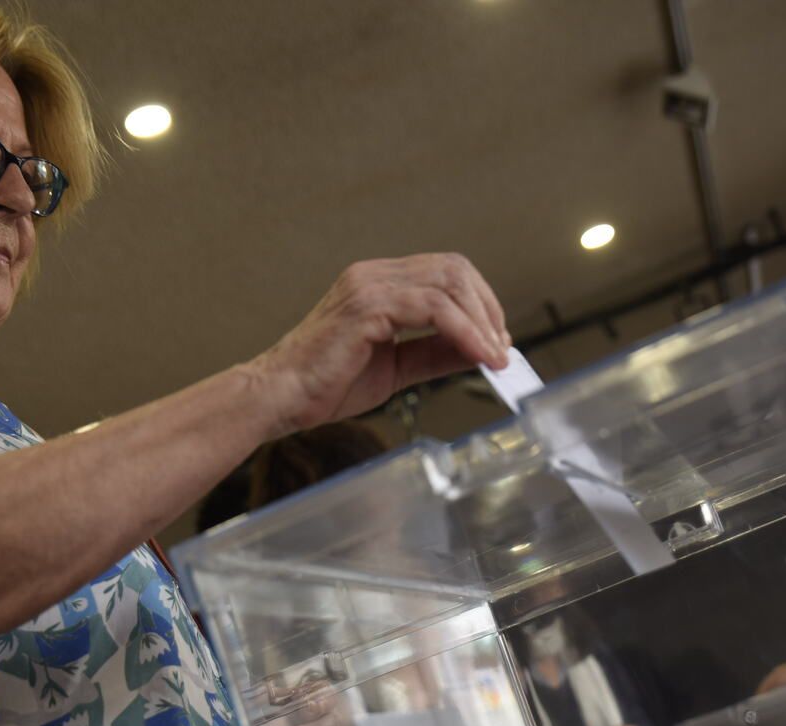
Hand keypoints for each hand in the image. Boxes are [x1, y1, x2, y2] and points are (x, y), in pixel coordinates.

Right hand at [256, 254, 508, 431]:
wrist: (283, 397)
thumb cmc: (328, 383)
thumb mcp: (398, 368)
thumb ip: (436, 354)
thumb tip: (481, 351)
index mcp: (380, 283)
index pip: (445, 273)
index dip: (480, 302)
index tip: (498, 339)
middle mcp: (375, 275)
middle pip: (453, 269)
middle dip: (488, 308)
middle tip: (502, 347)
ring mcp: (370, 285)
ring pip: (448, 284)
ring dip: (481, 321)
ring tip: (495, 356)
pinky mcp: (367, 306)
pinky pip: (433, 309)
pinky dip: (464, 331)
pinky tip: (477, 355)